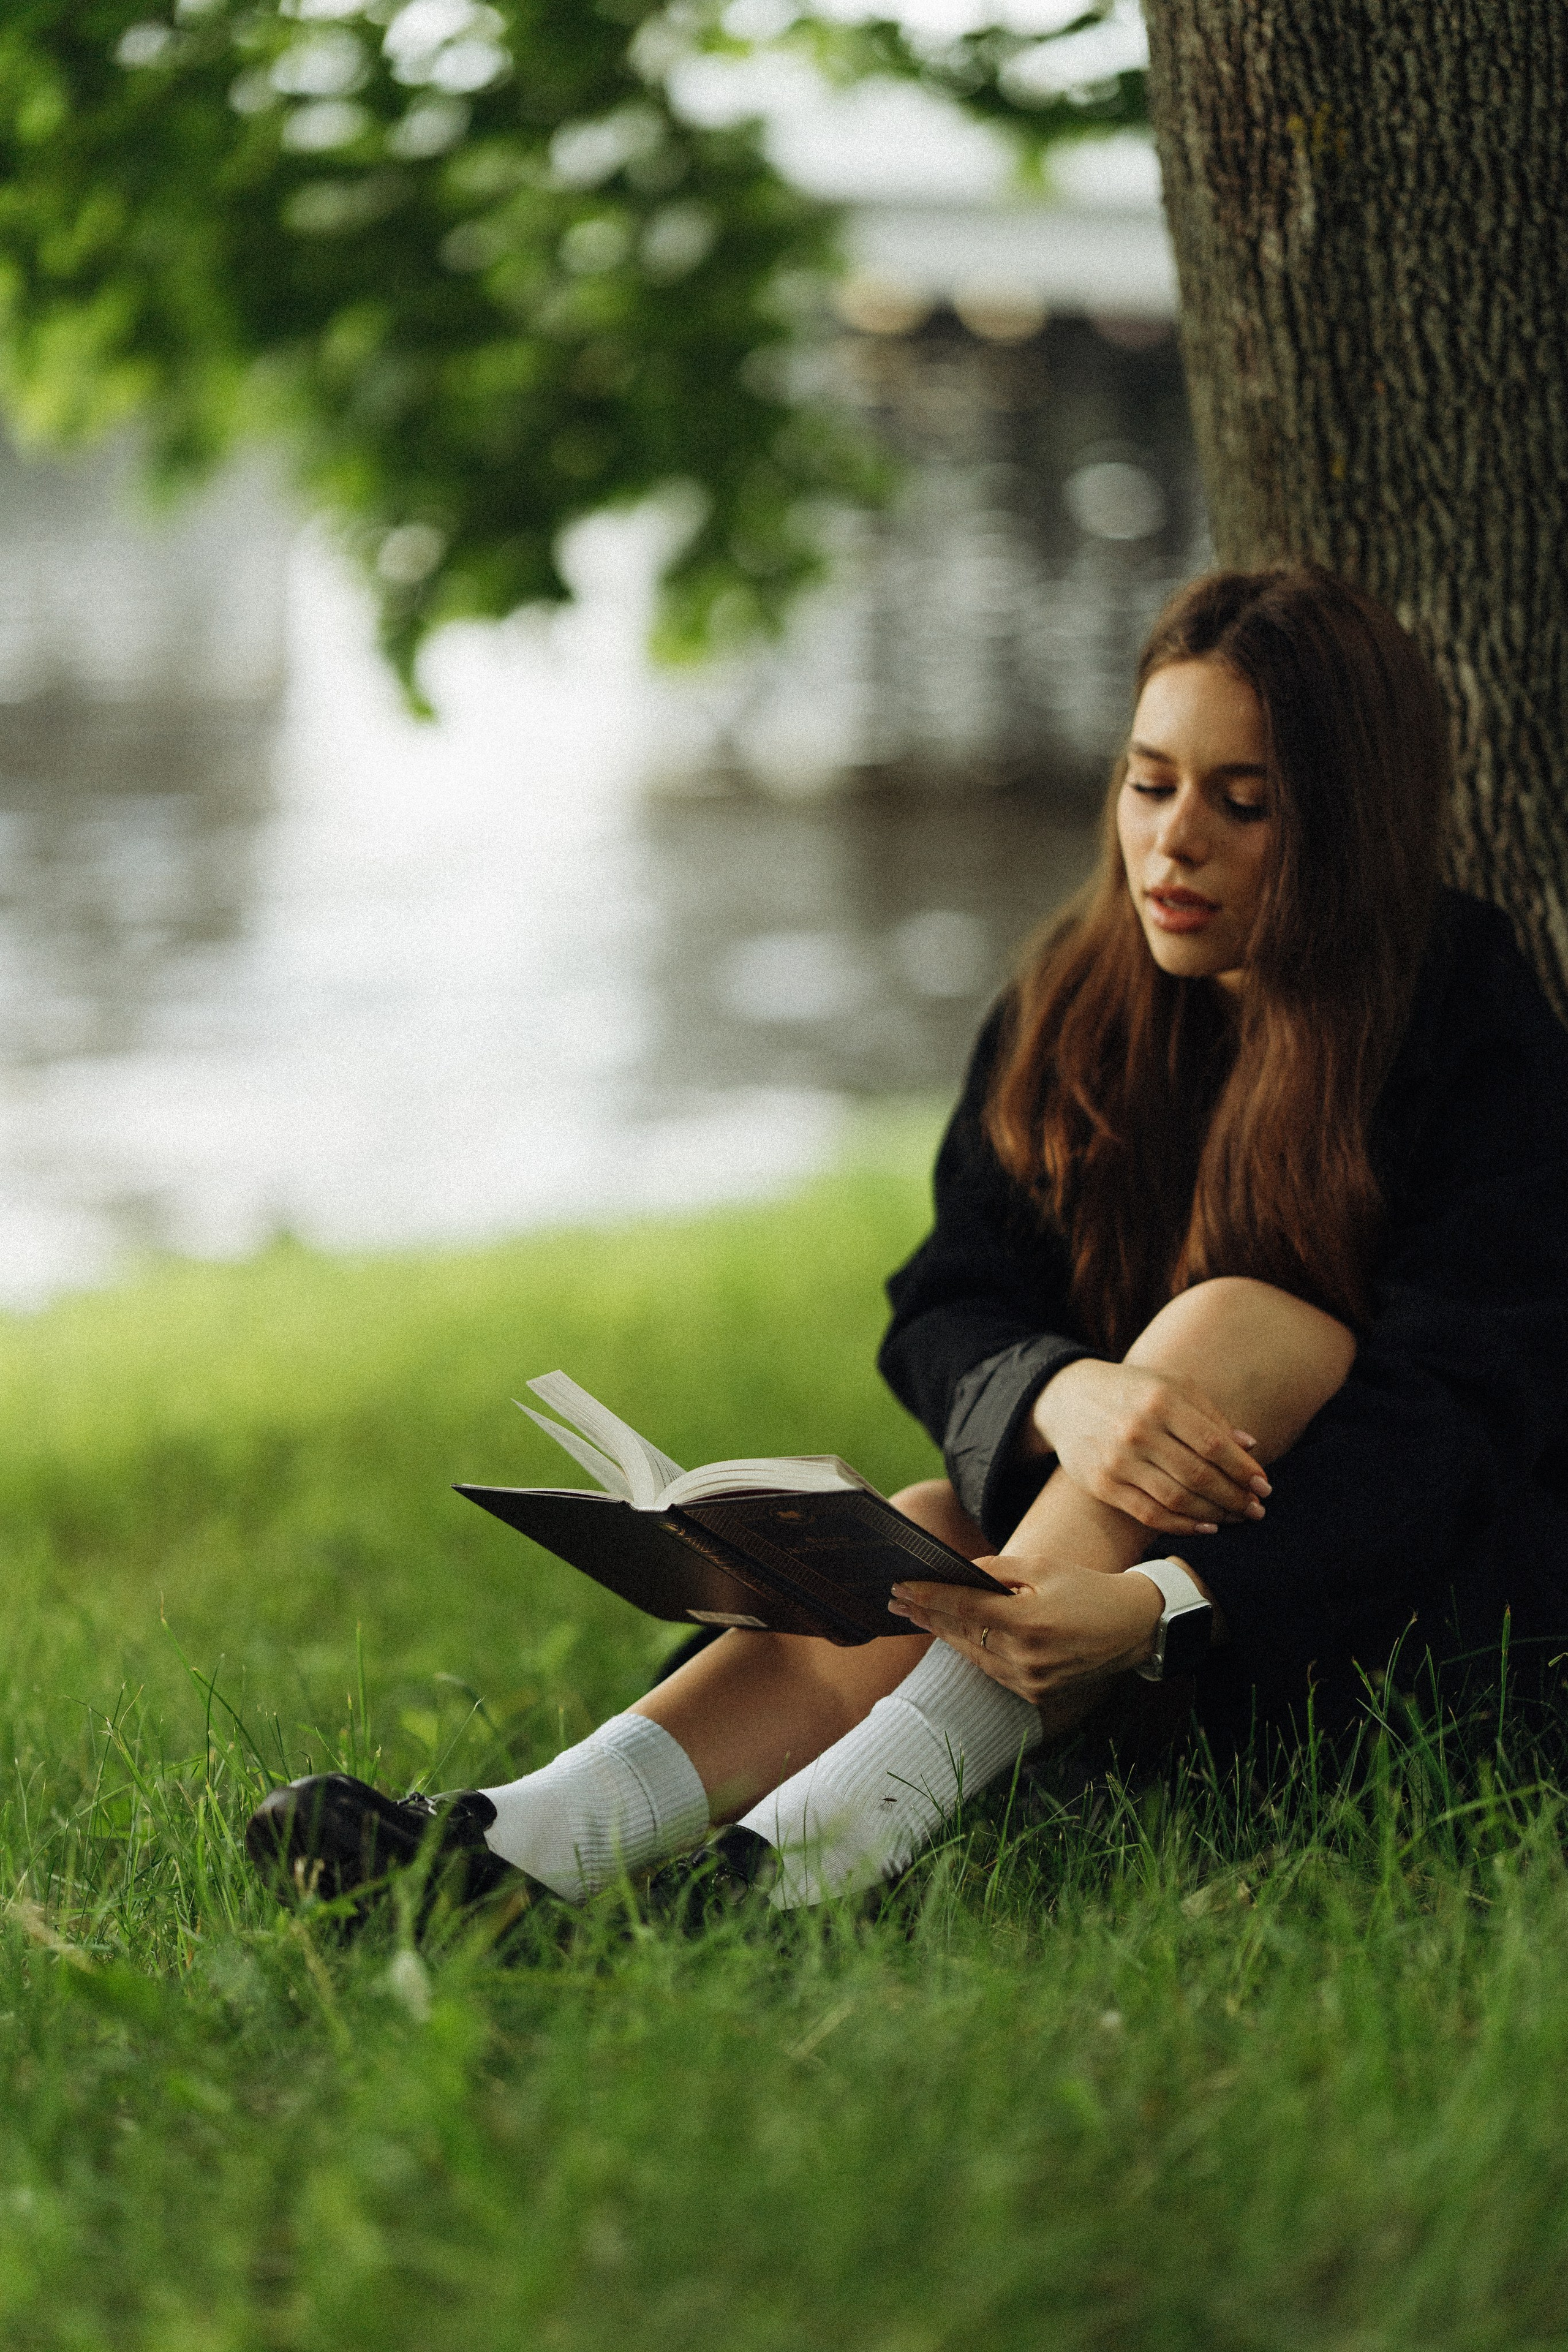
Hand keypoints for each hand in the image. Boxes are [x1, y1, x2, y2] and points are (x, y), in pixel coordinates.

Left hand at [887, 1559, 1166, 1704]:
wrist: (1133, 1628)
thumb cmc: (1087, 1589)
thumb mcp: (1044, 1567)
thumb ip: (997, 1569)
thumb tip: (959, 1571)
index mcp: (1029, 1621)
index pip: (965, 1606)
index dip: (929, 1595)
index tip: (900, 1586)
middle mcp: (1027, 1657)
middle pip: (962, 1633)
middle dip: (927, 1614)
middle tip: (897, 1599)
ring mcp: (1031, 1681)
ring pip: (973, 1654)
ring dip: (945, 1634)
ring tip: (918, 1614)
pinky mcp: (1035, 1695)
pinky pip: (993, 1670)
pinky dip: (974, 1650)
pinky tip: (955, 1635)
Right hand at [1031, 1358, 1269, 1537]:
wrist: (1066, 1397)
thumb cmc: (1133, 1390)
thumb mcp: (1172, 1387)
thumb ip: (1211, 1416)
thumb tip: (1250, 1448)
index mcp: (1162, 1400)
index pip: (1214, 1444)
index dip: (1243, 1469)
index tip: (1264, 1485)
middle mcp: (1139, 1431)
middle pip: (1199, 1476)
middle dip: (1234, 1497)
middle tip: (1256, 1509)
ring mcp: (1118, 1460)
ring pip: (1177, 1500)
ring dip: (1214, 1514)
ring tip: (1235, 1518)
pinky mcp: (1103, 1484)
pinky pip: (1150, 1515)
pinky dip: (1183, 1526)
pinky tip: (1205, 1526)